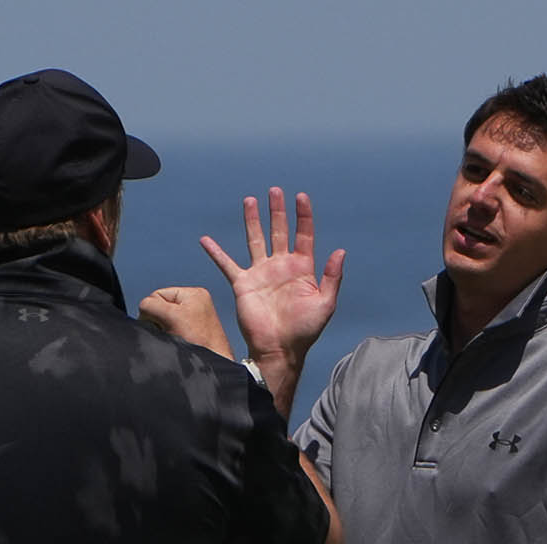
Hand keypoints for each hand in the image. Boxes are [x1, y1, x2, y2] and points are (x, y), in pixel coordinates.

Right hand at [139, 286, 234, 357]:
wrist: (213, 368)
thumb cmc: (200, 343)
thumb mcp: (171, 317)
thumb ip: (150, 306)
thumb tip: (142, 309)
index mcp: (194, 293)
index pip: (157, 295)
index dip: (153, 311)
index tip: (162, 325)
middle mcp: (196, 303)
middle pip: (160, 307)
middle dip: (159, 321)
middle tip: (171, 333)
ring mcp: (195, 318)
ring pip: (164, 319)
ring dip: (164, 329)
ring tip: (177, 338)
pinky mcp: (194, 333)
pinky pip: (171, 330)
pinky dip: (171, 336)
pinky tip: (180, 343)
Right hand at [201, 188, 344, 365]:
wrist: (279, 350)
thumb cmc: (304, 331)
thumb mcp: (325, 304)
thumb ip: (331, 277)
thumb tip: (340, 251)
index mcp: (302, 268)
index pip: (303, 235)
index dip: (303, 216)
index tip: (301, 197)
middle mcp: (281, 267)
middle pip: (279, 231)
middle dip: (278, 211)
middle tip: (276, 191)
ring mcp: (261, 273)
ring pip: (255, 240)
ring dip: (252, 220)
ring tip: (250, 200)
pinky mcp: (243, 284)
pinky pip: (227, 264)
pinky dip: (216, 252)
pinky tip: (206, 240)